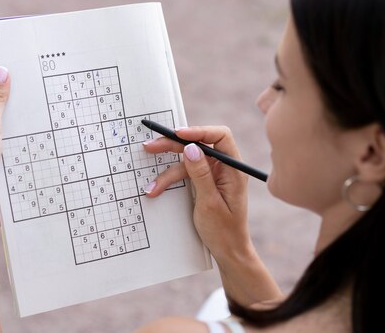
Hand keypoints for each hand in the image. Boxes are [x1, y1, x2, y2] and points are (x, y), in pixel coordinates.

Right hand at [143, 126, 251, 260]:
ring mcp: (213, 173)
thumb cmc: (224, 230)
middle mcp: (224, 167)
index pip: (220, 136)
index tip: (177, 134)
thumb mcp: (210, 202)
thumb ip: (201, 173)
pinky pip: (185, 173)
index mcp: (233, 168)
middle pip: (198, 145)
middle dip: (173, 146)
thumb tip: (191, 147)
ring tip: (152, 186)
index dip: (198, 131)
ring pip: (187, 161)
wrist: (228, 252)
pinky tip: (157, 188)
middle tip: (151, 146)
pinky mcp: (204, 181)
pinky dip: (170, 180)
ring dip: (167, 172)